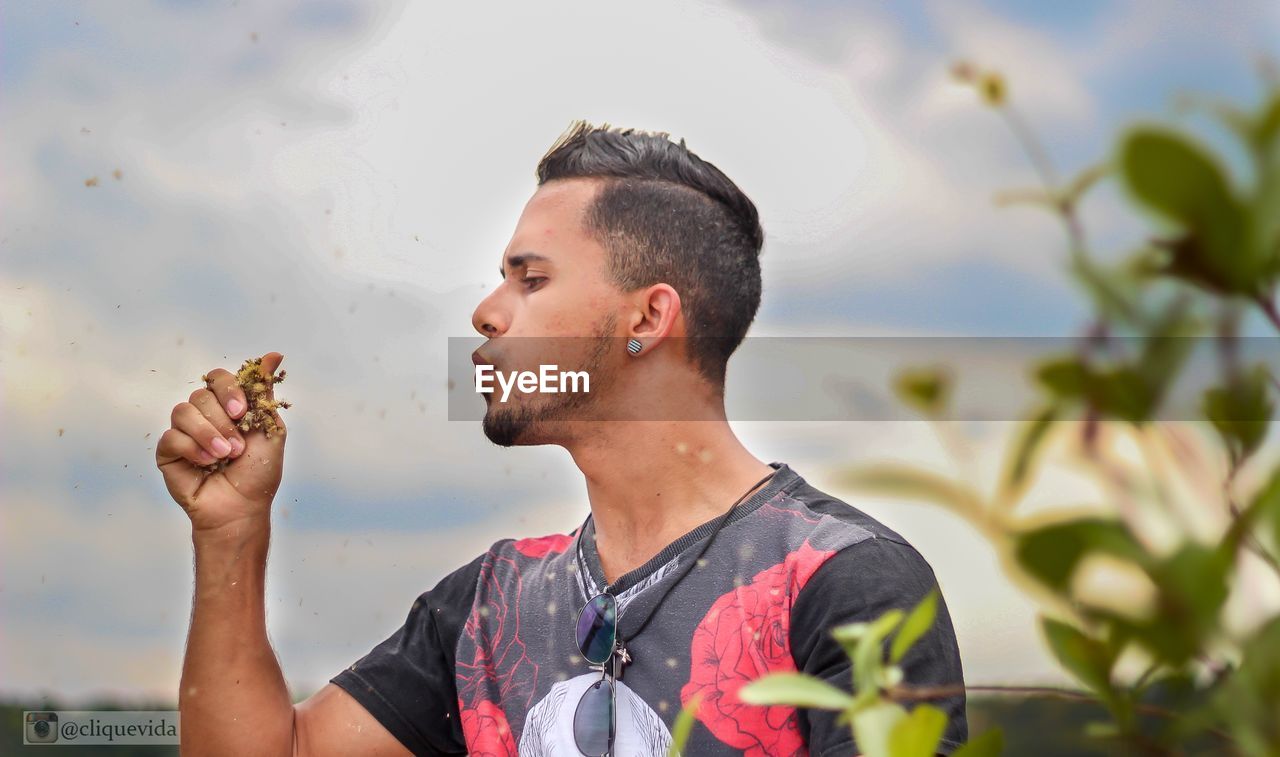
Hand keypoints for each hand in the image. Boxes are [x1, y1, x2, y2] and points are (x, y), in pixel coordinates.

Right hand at [156, 352, 286, 532]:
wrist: (242, 508)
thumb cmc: (258, 472)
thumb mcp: (269, 428)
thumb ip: (264, 392)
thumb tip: (274, 355)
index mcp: (226, 406)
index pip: (217, 378)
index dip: (228, 389)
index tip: (242, 411)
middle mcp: (203, 415)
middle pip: (200, 395)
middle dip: (223, 420)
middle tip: (238, 446)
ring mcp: (183, 432)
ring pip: (183, 411)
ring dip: (209, 434)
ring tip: (225, 455)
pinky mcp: (168, 452)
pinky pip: (172, 436)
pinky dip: (193, 448)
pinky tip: (207, 463)